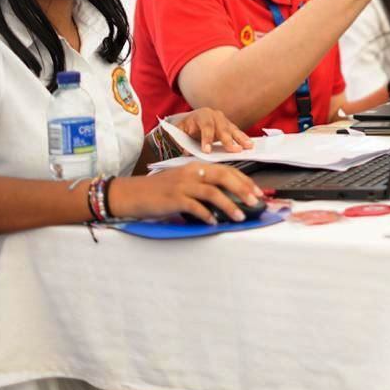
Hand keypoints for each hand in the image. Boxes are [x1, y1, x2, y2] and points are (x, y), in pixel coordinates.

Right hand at [109, 162, 263, 224]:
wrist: (132, 193)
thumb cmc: (160, 190)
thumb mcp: (184, 182)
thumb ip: (203, 186)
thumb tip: (227, 197)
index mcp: (196, 166)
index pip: (226, 170)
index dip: (244, 180)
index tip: (257, 191)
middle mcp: (191, 172)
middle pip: (224, 177)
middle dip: (243, 189)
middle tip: (255, 202)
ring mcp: (182, 185)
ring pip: (212, 192)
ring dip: (229, 205)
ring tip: (240, 217)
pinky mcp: (174, 198)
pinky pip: (195, 207)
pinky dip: (206, 215)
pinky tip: (214, 223)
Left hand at [175, 108, 252, 153]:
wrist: (191, 121)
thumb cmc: (185, 128)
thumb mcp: (179, 133)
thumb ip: (181, 141)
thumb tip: (186, 151)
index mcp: (201, 115)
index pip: (206, 126)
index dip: (207, 139)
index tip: (207, 151)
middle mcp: (214, 115)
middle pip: (222, 127)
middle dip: (228, 140)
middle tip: (232, 150)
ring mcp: (224, 120)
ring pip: (233, 129)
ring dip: (241, 138)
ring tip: (247, 146)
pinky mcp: (229, 126)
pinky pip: (237, 133)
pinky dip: (243, 139)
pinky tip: (249, 145)